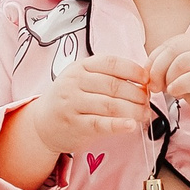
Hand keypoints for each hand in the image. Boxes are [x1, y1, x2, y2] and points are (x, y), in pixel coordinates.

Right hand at [23, 54, 151, 155]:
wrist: (43, 124)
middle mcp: (73, 82)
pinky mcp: (74, 124)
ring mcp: (72, 103)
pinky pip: (100, 124)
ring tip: (144, 115)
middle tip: (147, 102)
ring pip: (111, 105)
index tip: (147, 80)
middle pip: (114, 86)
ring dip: (133, 111)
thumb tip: (143, 81)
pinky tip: (131, 125)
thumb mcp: (82, 80)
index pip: (112, 63)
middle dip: (137, 94)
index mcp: (79, 67)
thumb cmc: (70, 100)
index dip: (134, 71)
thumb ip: (107, 77)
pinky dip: (119, 125)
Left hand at [147, 32, 189, 131]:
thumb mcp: (189, 75)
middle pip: (174, 50)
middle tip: (153, 87)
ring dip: (169, 78)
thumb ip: (172, 68)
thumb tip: (147, 70)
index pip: (170, 44)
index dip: (153, 60)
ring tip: (168, 91)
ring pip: (183, 61)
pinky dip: (180, 85)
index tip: (147, 78)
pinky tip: (177, 93)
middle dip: (157, 69)